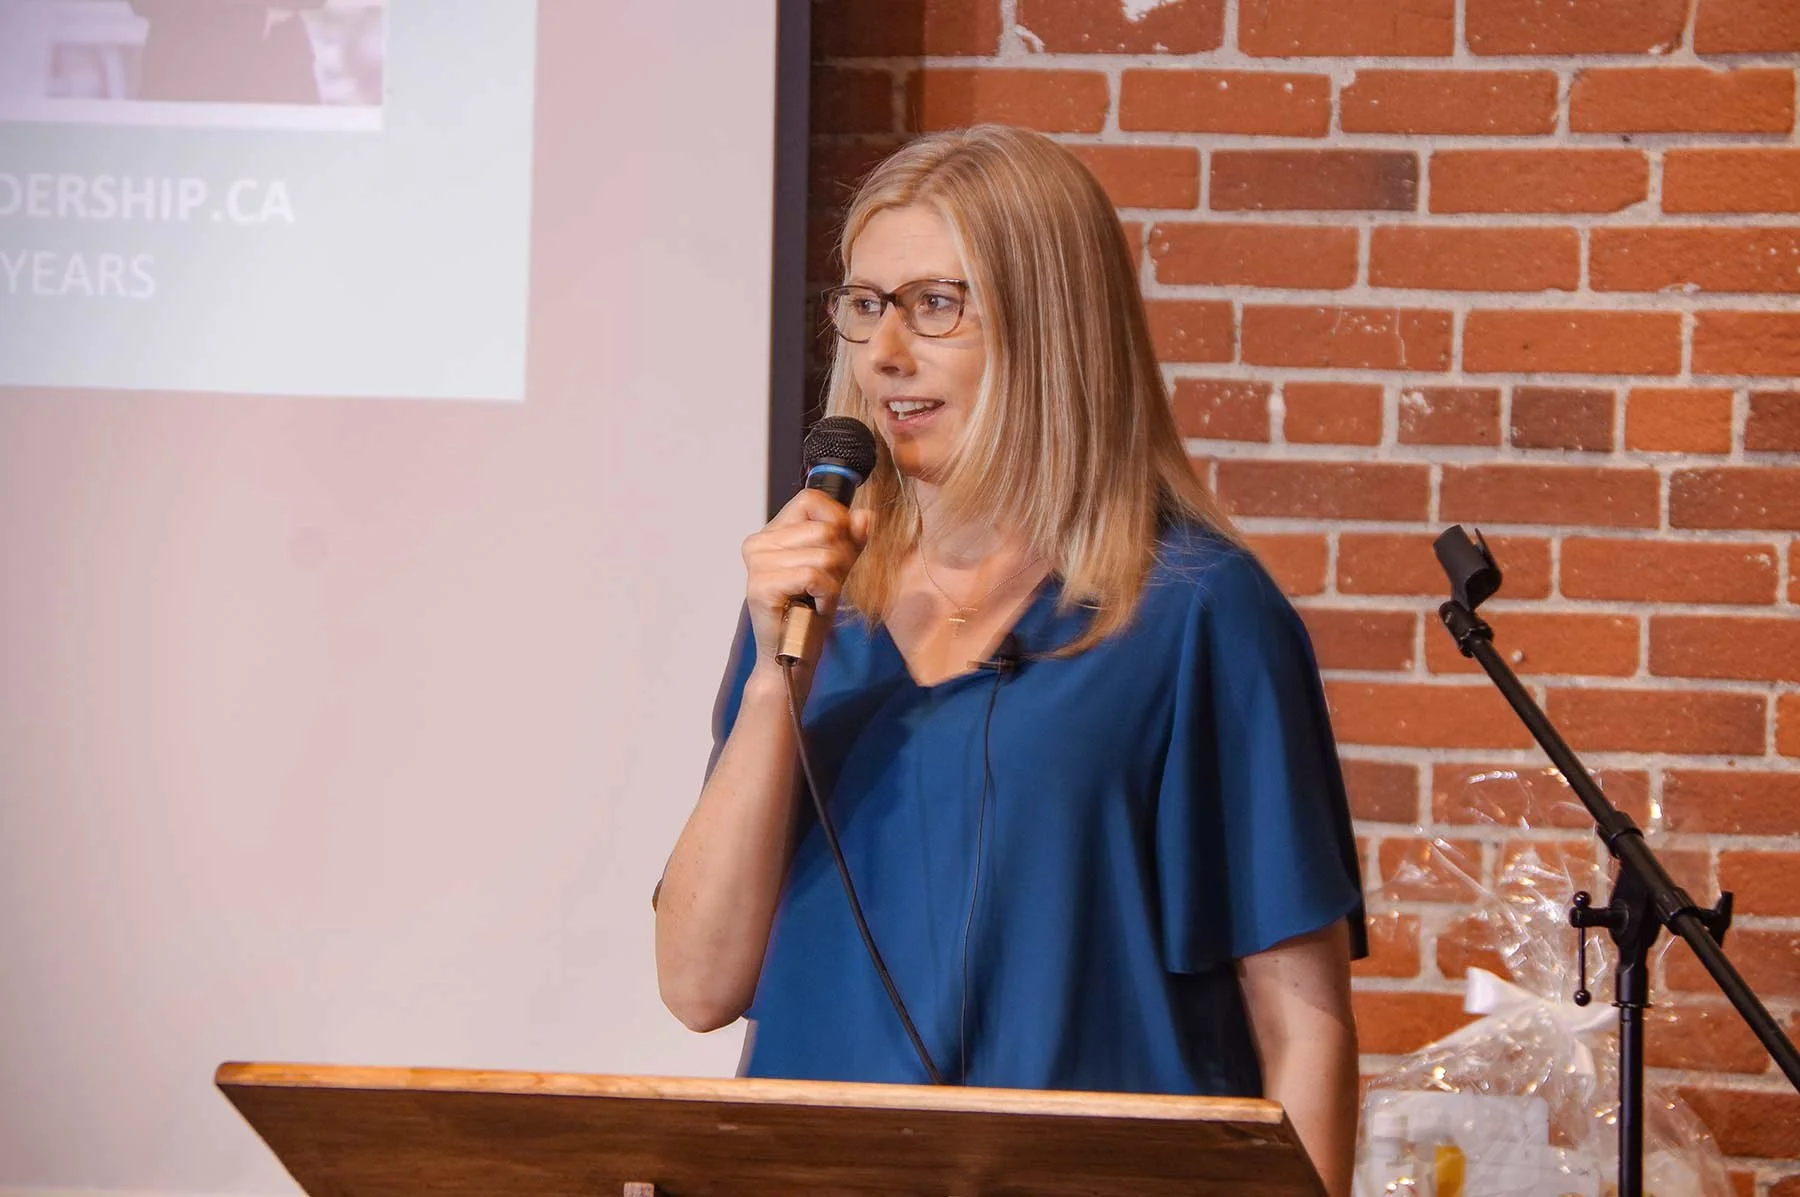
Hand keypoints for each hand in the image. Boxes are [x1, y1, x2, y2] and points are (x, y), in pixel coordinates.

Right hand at [741, 489, 872, 674]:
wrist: (793, 658)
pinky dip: (826, 595)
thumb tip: (865, 515)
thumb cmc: (809, 613)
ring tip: (817, 599)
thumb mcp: (837, 568)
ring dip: (833, 583)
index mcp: (772, 533)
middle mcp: (758, 543)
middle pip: (824, 529)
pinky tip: (815, 607)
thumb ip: (850, 539)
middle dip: (839, 560)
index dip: (838, 519)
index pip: (811, 499)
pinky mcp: (762, 586)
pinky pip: (815, 576)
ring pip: (824, 555)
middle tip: (824, 585)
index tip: (842, 547)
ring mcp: (757, 564)